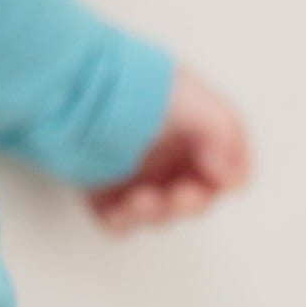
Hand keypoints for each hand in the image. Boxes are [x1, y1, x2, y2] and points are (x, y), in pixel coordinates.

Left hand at [84, 62, 252, 233]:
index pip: (225, 165)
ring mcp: (133, 169)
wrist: (71, 85)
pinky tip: (118, 210)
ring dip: (154, 214)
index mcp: (192, 125)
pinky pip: (118, 218)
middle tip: (177, 198)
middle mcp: (165, 148)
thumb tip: (234, 179)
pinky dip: (121, 221)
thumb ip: (225, 136)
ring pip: (158, 212)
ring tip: (139, 200)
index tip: (214, 178)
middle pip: (194, 196)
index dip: (224, 179)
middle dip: (188, 202)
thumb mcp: (192, 101)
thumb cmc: (131, 85)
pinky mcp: (101, 184)